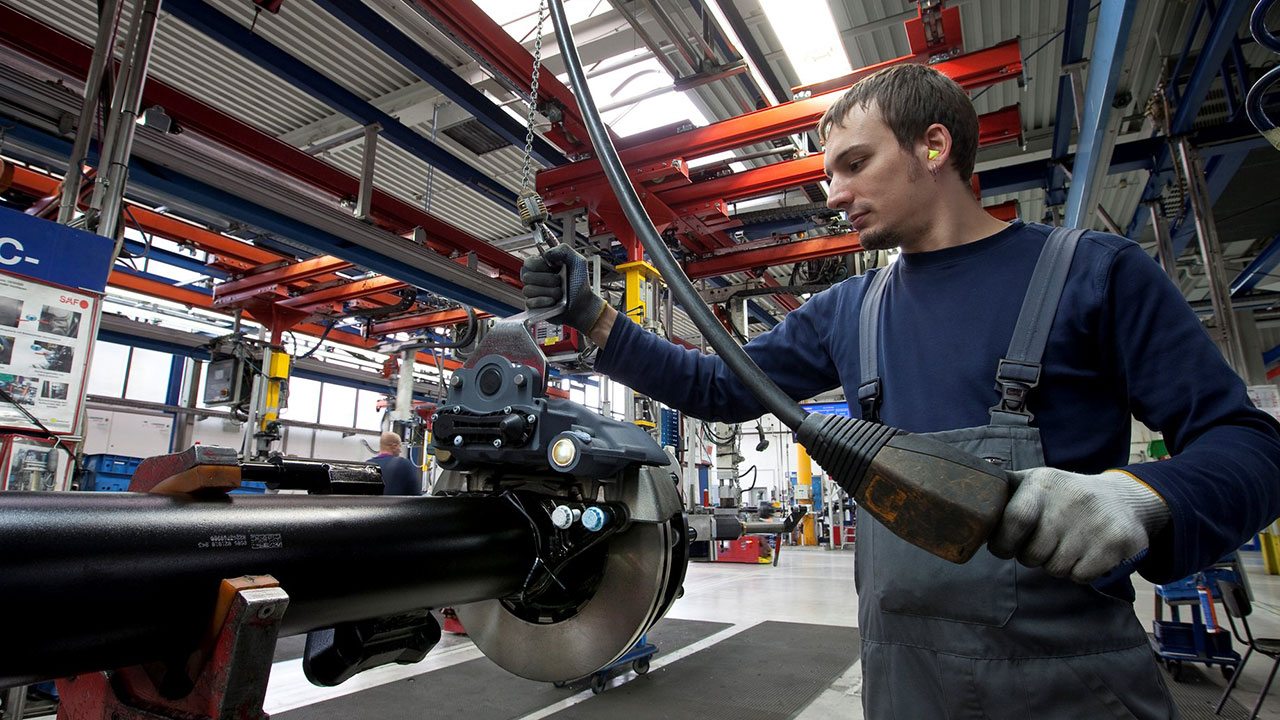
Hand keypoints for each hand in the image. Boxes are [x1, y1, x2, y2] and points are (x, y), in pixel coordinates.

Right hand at [520, 245, 606, 332]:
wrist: (583, 304)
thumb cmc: (579, 284)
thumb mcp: (577, 261)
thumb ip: (563, 250)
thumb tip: (546, 253)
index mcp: (543, 266)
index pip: (528, 262)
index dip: (539, 265)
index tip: (553, 268)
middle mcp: (536, 278)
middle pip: (527, 276)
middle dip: (547, 280)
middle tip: (559, 282)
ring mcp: (534, 293)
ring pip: (528, 290)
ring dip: (548, 291)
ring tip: (560, 293)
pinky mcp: (533, 306)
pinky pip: (530, 302)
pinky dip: (544, 301)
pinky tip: (553, 301)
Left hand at [988, 468, 1169, 583]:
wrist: (1124, 498)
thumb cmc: (1063, 494)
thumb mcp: (1035, 481)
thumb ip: (1002, 490)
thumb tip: (960, 496)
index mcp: (1043, 483)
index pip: (1015, 521)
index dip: (1003, 544)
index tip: (1003, 548)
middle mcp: (1070, 500)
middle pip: (1033, 554)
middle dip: (1031, 557)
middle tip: (1041, 545)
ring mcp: (1096, 522)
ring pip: (1056, 569)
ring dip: (1055, 565)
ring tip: (1065, 545)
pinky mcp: (1117, 543)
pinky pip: (1081, 577)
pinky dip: (1078, 572)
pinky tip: (1085, 552)